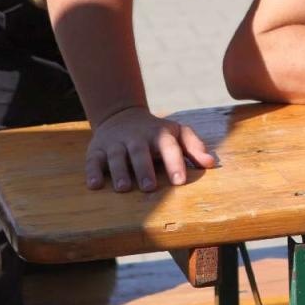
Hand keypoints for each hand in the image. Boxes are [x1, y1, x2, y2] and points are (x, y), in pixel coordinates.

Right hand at [84, 107, 216, 192]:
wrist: (121, 116)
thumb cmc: (156, 133)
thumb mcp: (177, 133)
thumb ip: (194, 147)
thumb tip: (211, 164)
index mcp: (158, 134)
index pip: (168, 146)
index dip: (174, 162)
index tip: (179, 181)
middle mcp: (136, 138)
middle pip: (140, 152)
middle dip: (144, 169)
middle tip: (149, 188)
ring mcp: (115, 143)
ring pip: (116, 156)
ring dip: (120, 172)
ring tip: (124, 188)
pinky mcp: (97, 150)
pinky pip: (93, 160)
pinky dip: (93, 172)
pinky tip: (95, 185)